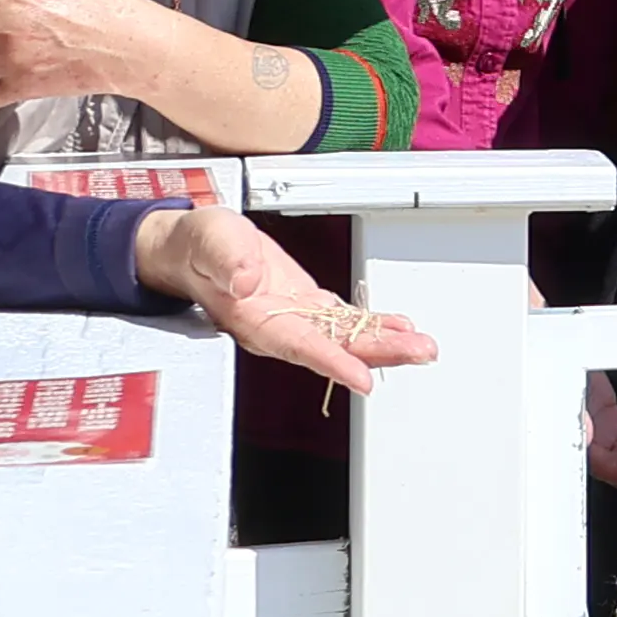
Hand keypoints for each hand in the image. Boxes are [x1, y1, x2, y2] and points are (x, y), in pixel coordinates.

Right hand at [137, 206, 437, 394]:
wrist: (194, 248)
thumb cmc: (198, 246)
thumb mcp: (210, 239)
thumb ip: (228, 259)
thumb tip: (245, 279)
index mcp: (253, 320)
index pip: (300, 346)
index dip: (332, 363)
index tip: (363, 377)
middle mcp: (279, 328)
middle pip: (335, 347)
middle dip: (379, 353)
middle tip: (420, 353)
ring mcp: (295, 320)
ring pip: (346, 337)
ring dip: (386, 342)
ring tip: (423, 345)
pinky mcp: (306, 307)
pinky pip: (345, 322)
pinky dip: (374, 325)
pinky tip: (400, 329)